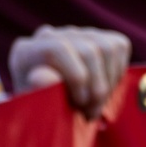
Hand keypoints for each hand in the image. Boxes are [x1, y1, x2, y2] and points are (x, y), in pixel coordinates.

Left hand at [8, 25, 131, 117]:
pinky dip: (116, 73)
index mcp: (26, 52)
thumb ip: (39, 92)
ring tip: (97, 105)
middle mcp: (50, 36)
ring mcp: (76, 33)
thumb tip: (40, 76)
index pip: (58, 49)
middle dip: (96, 86)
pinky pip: (119, 47)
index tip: (80, 104)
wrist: (52, 112)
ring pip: (107, 49)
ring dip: (108, 83)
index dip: (76, 77)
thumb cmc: (42, 113)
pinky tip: (103, 90)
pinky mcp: (99, 35)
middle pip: (88, 50)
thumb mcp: (37, 109)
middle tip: (91, 113)